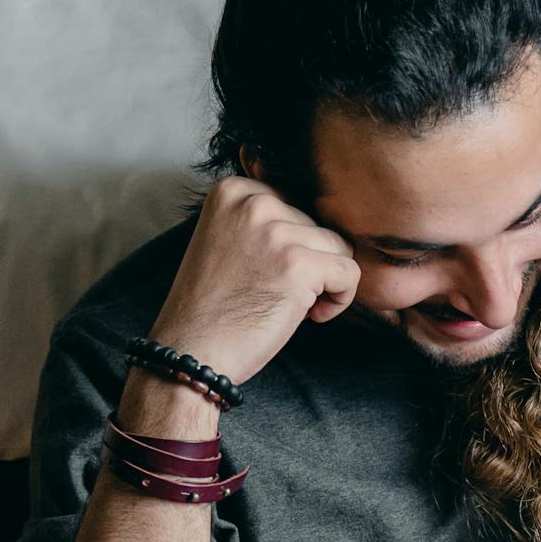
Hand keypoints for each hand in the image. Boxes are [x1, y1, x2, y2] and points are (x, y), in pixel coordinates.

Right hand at [147, 174, 362, 390]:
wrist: (191, 351)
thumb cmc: (212, 306)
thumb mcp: (227, 241)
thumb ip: (264, 221)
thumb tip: (321, 219)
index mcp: (234, 190)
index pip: (296, 203)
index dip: (292, 244)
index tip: (269, 272)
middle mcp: (254, 203)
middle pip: (318, 224)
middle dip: (308, 261)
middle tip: (275, 293)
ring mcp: (276, 232)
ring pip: (338, 247)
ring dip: (325, 280)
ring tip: (291, 304)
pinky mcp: (298, 264)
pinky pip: (349, 273)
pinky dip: (340, 299)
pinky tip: (309, 315)